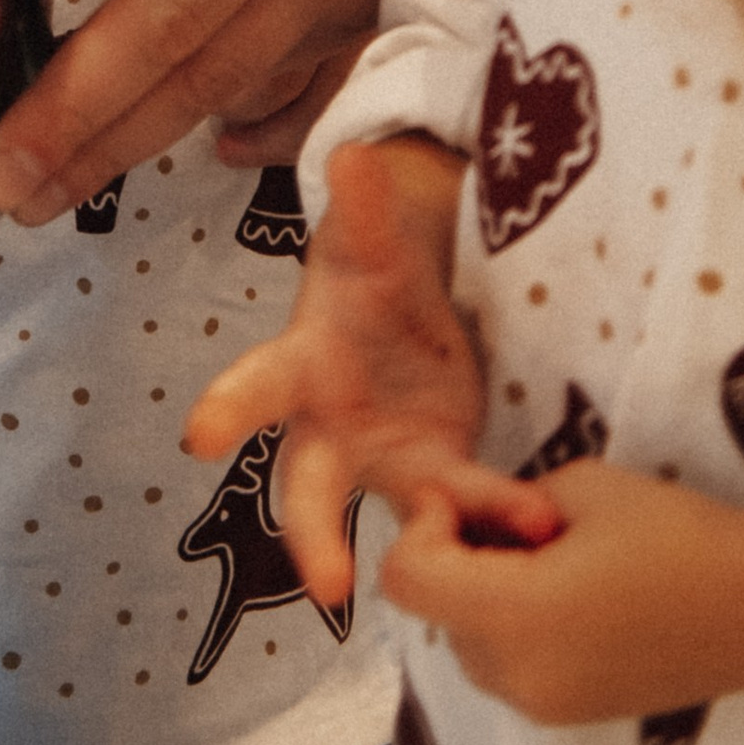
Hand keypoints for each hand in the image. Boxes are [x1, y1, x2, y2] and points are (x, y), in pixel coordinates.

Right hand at [184, 138, 549, 604]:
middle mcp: (334, 430)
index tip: (198, 437)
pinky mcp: (445, 479)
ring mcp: (390, 463)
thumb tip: (354, 156)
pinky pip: (467, 511)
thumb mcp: (370, 239)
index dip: (226, 410)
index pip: (255, 388)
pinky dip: (502, 517)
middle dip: (315, 538)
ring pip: (408, 513)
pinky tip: (545, 523)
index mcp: (301, 366)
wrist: (415, 309)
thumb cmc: (370, 277)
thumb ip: (363, 210)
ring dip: (451, 528)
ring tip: (520, 522)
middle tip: (330, 588)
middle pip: (310, 492)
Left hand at [380, 459, 743, 725]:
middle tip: (518, 521)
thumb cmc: (671, 533)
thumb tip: (470, 522)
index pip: (408, 578)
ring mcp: (544, 707)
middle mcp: (518, 676)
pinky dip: (514, 626)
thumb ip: (502, 506)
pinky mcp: (570, 716)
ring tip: (552, 555)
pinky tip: (571, 592)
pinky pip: (508, 666)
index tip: (465, 497)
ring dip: (483, 594)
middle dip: (457, 558)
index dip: (422, 526)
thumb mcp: (575, 488)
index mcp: (515, 616)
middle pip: (436, 610)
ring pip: (469, 640)